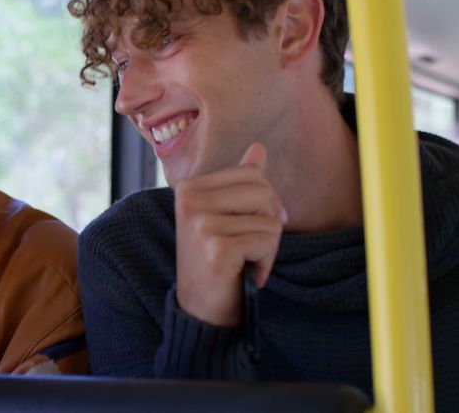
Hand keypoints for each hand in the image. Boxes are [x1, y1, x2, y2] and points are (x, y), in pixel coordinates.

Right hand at [174, 143, 287, 326]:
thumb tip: (258, 148)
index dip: (263, 203)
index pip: (251, 174)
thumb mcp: (224, 216)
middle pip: (263, 191)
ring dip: (267, 246)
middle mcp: (189, 200)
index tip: (245, 228)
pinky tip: (243, 274)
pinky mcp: (216, 247)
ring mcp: (200, 224)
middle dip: (268, 222)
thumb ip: (240, 181)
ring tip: (243, 262)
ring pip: (269, 218)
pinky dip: (265, 262)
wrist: (201, 311)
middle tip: (246, 247)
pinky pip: (268, 240)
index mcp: (188, 187)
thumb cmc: (215, 262)